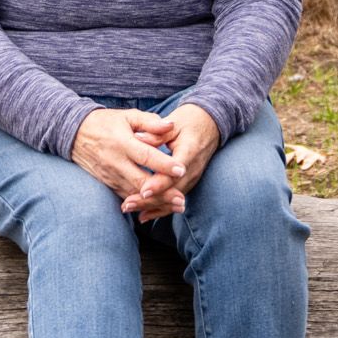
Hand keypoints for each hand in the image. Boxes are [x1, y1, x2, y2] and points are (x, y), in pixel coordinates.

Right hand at [71, 107, 182, 211]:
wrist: (74, 133)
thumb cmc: (106, 122)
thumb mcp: (127, 116)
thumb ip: (150, 122)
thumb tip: (171, 125)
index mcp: (122, 143)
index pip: (145, 155)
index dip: (163, 164)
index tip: (181, 169)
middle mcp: (116, 162)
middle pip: (141, 181)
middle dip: (162, 192)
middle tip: (181, 200)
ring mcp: (110, 175)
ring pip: (134, 193)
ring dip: (155, 202)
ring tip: (176, 207)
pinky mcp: (107, 183)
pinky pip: (126, 196)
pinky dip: (142, 204)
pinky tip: (158, 208)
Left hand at [140, 105, 222, 219]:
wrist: (210, 124)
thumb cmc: (188, 121)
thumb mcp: (174, 122)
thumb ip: (157, 132)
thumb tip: (138, 138)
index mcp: (190, 151)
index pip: (174, 173)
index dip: (158, 183)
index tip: (142, 190)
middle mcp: (193, 169)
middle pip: (171, 191)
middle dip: (149, 200)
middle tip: (127, 204)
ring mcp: (192, 177)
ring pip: (172, 198)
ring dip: (151, 206)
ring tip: (129, 209)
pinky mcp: (188, 182)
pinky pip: (174, 199)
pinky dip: (159, 208)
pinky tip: (143, 216)